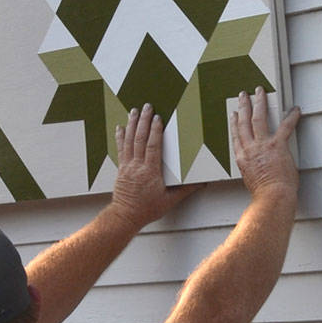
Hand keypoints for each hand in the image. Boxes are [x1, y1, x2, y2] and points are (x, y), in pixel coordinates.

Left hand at [109, 104, 183, 231]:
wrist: (126, 216)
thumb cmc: (148, 209)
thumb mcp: (170, 201)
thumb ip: (185, 190)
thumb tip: (201, 183)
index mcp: (150, 172)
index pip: (153, 147)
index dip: (155, 131)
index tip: (158, 118)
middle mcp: (137, 166)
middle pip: (140, 139)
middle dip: (144, 121)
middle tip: (147, 107)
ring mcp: (127, 166)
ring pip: (129, 141)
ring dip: (132, 124)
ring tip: (134, 111)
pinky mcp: (121, 168)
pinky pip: (120, 149)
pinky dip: (120, 136)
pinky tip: (120, 127)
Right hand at [232, 88, 299, 198]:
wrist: (272, 197)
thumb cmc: (264, 195)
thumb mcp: (251, 181)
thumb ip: (252, 170)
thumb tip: (258, 171)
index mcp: (242, 158)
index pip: (236, 135)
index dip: (234, 123)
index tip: (234, 115)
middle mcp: (249, 148)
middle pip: (243, 122)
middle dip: (243, 106)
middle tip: (243, 96)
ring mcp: (263, 145)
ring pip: (258, 118)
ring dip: (259, 103)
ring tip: (259, 92)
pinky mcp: (278, 145)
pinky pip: (285, 126)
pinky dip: (291, 117)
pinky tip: (295, 110)